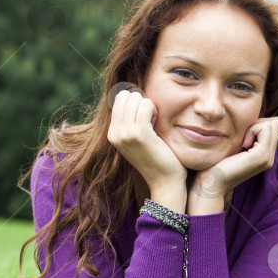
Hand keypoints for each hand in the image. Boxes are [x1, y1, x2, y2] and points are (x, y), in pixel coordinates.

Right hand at [107, 90, 186, 210]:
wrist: (165, 182)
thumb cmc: (157, 159)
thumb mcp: (138, 140)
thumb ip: (131, 123)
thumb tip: (133, 96)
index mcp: (112, 134)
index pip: (118, 100)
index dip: (135, 103)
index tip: (145, 119)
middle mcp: (115, 133)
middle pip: (125, 96)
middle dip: (141, 102)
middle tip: (151, 120)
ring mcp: (125, 133)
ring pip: (135, 98)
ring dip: (149, 106)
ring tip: (154, 123)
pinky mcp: (139, 133)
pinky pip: (146, 105)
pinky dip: (154, 110)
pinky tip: (157, 124)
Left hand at [186, 117, 277, 214]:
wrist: (211, 183)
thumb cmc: (216, 164)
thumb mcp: (234, 146)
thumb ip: (245, 135)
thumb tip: (250, 118)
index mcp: (264, 154)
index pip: (272, 125)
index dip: (257, 124)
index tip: (242, 137)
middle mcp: (270, 157)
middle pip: (274, 122)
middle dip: (257, 123)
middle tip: (242, 139)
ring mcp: (268, 157)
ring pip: (272, 123)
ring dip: (254, 126)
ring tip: (242, 142)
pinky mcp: (261, 155)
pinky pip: (264, 128)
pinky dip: (252, 130)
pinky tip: (241, 144)